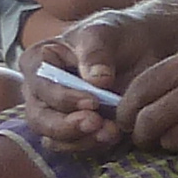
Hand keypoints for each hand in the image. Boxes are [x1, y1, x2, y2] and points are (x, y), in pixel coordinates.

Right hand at [20, 9, 177, 155]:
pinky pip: (74, 146)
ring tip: (110, 132)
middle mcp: (39, 91)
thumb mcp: (105, 32)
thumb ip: (97, 53)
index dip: (63, 98)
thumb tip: (97, 81)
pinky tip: (113, 136)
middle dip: (67, 126)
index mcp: (37, 61)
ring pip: (54, 139)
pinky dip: (92, 145)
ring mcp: (55, 113)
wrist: (141, 48)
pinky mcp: (75, 130)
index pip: (40, 86)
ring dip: (81, 140)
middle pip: (39, 119)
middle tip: (96, 124)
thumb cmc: (115, 34)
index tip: (93, 101)